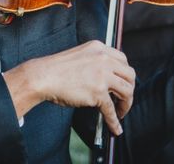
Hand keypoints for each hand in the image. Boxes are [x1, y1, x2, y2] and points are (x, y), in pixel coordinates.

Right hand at [3, 40, 134, 135]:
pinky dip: (114, 121)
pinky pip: (111, 109)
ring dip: (126, 104)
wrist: (43, 76)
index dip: (125, 73)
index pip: (123, 59)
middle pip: (130, 74)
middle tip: (124, 99)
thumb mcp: (81, 55)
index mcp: (99, 47)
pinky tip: (115, 127)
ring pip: (127, 91)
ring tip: (120, 112)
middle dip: (130, 89)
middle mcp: (103, 59)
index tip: (123, 82)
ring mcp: (102, 75)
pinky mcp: (97, 92)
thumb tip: (107, 79)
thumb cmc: (57, 69)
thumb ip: (96, 62)